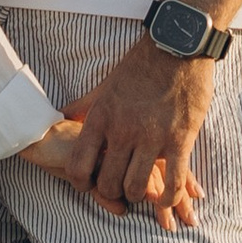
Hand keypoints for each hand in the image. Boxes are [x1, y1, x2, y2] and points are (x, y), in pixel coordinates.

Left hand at [52, 42, 221, 229]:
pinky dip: (169, 196)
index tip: (90, 184)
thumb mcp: (105, 85)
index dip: (81, 183)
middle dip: (112, 191)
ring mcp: (152, 137)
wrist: (177, 46)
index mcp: (101, 118)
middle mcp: (123, 131)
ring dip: (139, 194)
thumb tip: (62, 114)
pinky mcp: (180, 140)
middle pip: (109, 183)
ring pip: (137, 187)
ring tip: (143, 189)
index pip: (79, 166)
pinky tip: (168, 196)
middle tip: (120, 187)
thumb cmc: (140, 66)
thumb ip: (84, 105)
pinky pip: (173, 182)